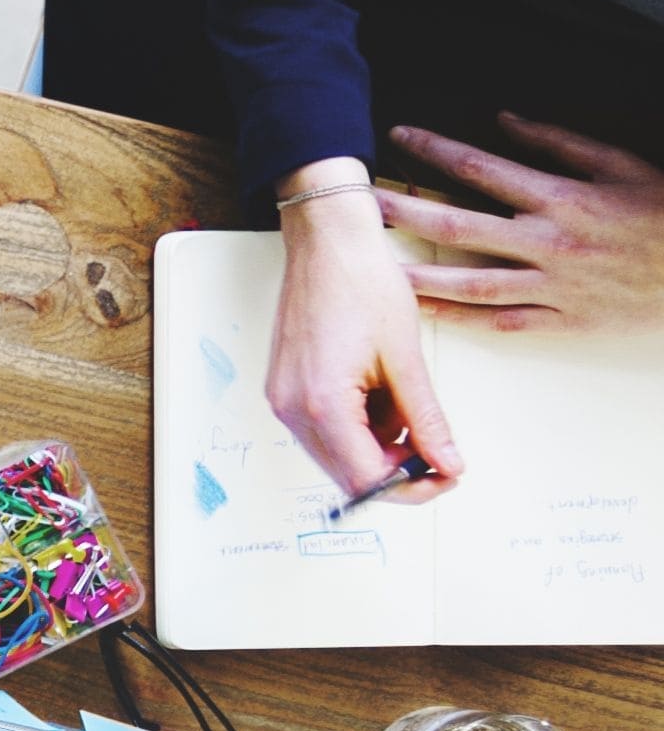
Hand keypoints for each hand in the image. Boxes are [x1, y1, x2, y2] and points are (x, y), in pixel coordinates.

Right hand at [261, 185, 462, 497]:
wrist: (327, 242)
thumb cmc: (362, 285)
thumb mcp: (406, 356)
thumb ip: (426, 419)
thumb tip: (448, 463)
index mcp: (321, 404)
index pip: (365, 479)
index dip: (411, 487)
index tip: (448, 475)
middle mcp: (291, 409)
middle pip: (346, 474)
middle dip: (396, 468)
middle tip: (439, 449)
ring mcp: (283, 399)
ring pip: (337, 453)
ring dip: (379, 444)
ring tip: (406, 400)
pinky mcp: (285, 387)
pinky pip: (325, 427)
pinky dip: (360, 424)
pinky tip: (380, 391)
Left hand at [379, 115, 663, 332]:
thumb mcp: (621, 164)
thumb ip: (559, 142)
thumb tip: (504, 120)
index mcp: (563, 198)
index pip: (481, 168)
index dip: (434, 150)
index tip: (398, 137)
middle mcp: (551, 243)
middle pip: (460, 226)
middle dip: (404, 212)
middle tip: (360, 202)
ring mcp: (556, 286)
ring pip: (472, 283)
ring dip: (418, 274)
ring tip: (374, 268)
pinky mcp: (566, 321)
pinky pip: (503, 322)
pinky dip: (461, 319)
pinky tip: (424, 312)